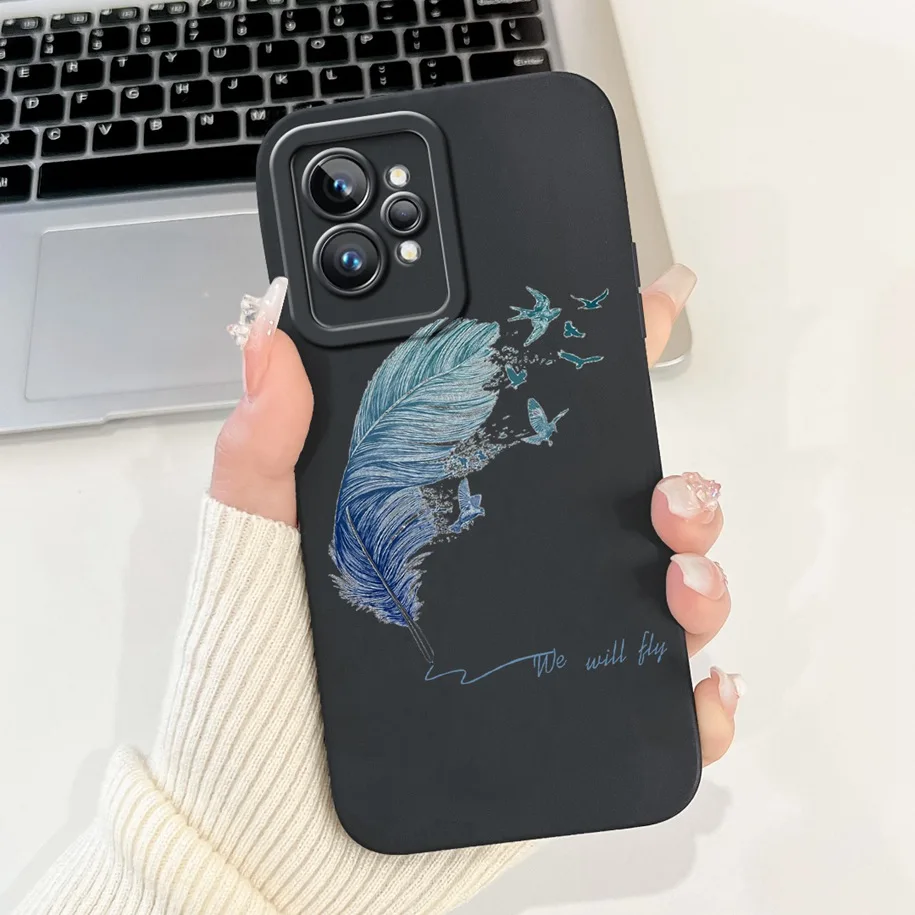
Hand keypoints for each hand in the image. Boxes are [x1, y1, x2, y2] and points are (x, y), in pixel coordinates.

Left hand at [211, 265, 740, 764]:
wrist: (276, 822)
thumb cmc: (259, 682)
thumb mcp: (256, 544)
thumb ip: (264, 441)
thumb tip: (268, 330)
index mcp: (461, 512)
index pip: (547, 425)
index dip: (604, 362)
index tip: (648, 308)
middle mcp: (518, 573)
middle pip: (632, 508)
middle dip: (682, 486)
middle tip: (669, 495)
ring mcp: (552, 648)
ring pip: (667, 597)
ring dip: (705, 577)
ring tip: (681, 583)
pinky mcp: (573, 725)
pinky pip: (663, 708)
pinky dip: (701, 696)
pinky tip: (696, 682)